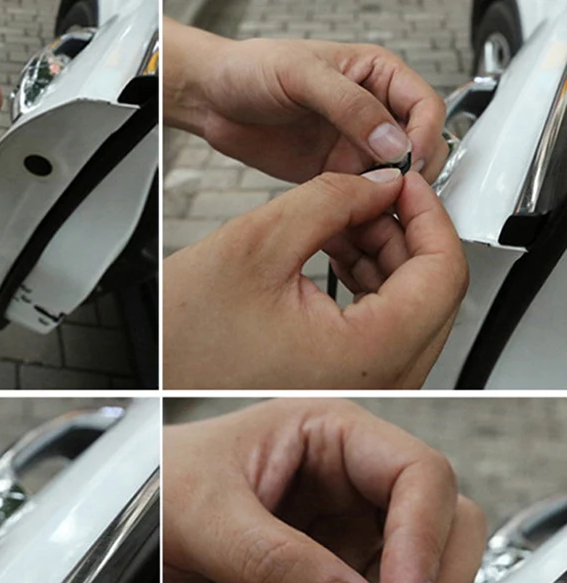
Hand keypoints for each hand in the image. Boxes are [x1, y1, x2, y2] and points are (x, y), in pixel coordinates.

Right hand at [163, 170, 467, 388]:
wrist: (151, 383)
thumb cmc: (183, 342)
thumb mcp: (257, 245)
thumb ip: (334, 199)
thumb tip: (378, 184)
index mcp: (366, 355)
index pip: (444, 272)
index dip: (428, 212)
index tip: (404, 182)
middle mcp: (380, 382)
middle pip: (434, 292)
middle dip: (406, 232)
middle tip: (371, 195)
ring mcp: (368, 388)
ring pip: (411, 308)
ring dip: (386, 257)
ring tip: (344, 221)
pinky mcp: (347, 384)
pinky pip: (385, 329)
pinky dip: (370, 287)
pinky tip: (337, 254)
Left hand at [164, 19, 448, 184]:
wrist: (213, 99)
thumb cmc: (252, 69)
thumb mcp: (303, 75)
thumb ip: (350, 106)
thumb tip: (393, 141)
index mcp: (376, 75)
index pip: (424, 107)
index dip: (424, 136)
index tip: (410, 162)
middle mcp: (370, 112)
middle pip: (415, 147)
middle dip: (413, 172)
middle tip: (396, 193)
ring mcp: (351, 145)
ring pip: (390, 176)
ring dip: (389, 195)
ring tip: (375, 210)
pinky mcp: (331, 174)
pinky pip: (359, 195)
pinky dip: (362, 208)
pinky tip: (354, 218)